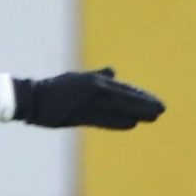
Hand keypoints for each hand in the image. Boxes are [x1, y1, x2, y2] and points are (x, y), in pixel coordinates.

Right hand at [11, 68, 166, 129]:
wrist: (34, 98)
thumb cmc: (56, 88)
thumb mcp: (79, 78)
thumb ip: (98, 76)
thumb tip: (113, 72)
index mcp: (95, 81)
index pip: (124, 90)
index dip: (141, 97)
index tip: (155, 102)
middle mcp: (95, 89)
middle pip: (126, 97)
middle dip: (144, 104)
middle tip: (161, 109)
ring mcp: (89, 102)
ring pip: (119, 107)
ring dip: (137, 112)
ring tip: (153, 117)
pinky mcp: (81, 114)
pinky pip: (105, 119)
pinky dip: (119, 121)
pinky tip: (132, 123)